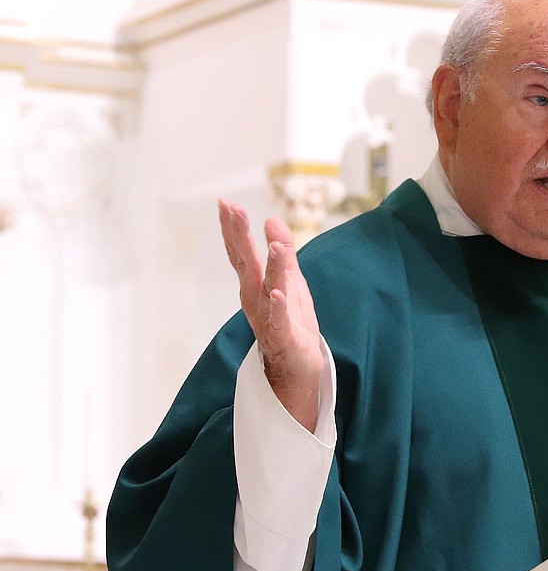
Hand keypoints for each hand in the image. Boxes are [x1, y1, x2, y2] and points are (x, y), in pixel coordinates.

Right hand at [218, 200, 323, 430]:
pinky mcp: (284, 336)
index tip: (226, 203)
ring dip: (270, 266)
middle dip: (239, 237)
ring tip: (273, 244)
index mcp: (255, 285)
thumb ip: (282, 252)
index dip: (233, 229)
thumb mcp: (290, 281)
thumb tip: (272, 219)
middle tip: (232, 209)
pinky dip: (278, 306)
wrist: (298, 368)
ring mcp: (267, 318)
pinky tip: (278, 292)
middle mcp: (255, 299)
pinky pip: (280, 319)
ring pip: (267, 288)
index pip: (241, 253)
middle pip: (246, 264)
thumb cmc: (292, 323)